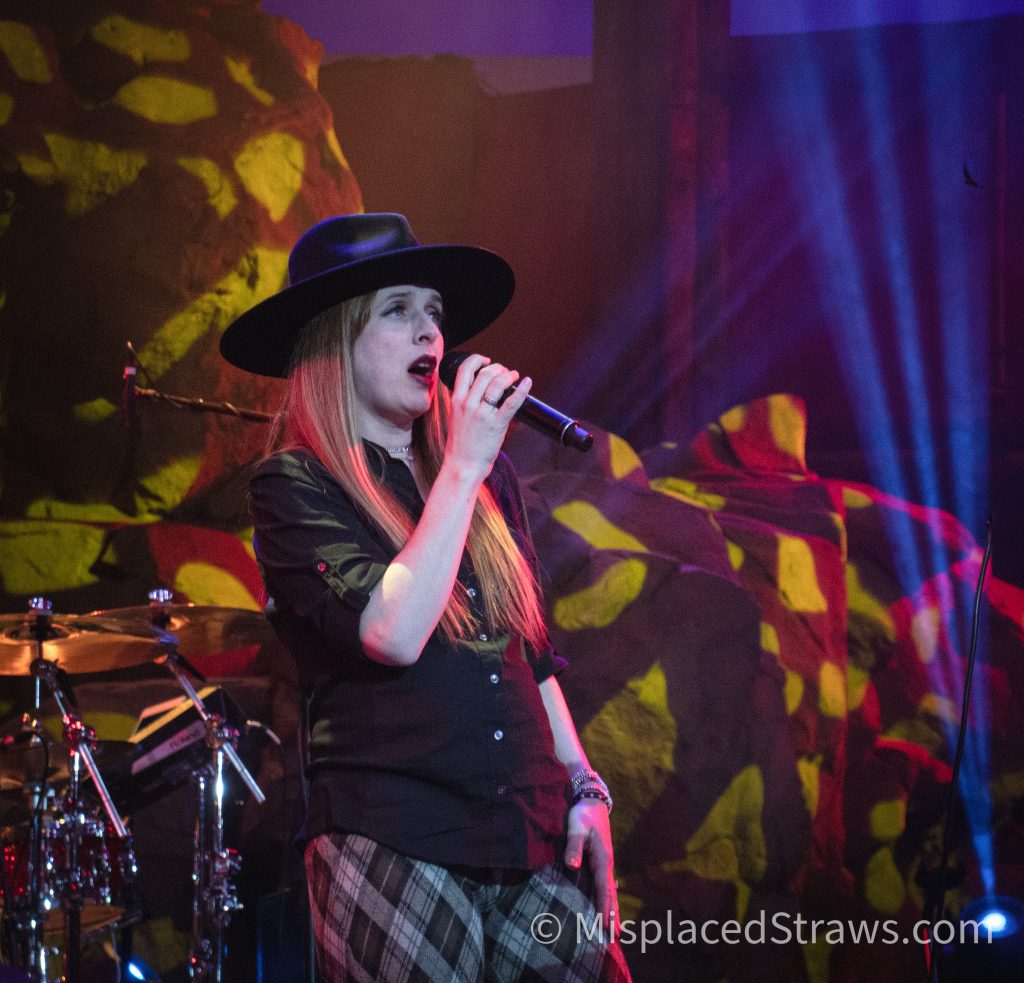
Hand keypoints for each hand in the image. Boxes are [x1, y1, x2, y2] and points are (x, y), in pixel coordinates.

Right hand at [444, 354, 531, 481]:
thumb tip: (483, 390)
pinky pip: (511, 402)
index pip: (464, 369)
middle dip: (498, 368)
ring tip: (515, 376)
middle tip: (506, 372)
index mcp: (456, 400)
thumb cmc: (461, 445)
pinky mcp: (496, 424)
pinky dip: (521, 390)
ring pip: (497, 383)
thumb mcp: (456, 417)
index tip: (487, 361)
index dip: (477, 360)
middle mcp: (468, 404)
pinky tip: (527, 382)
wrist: (462, 466)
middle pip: (484, 373)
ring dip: (508, 375)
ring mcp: (482, 414)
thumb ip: (466, 402)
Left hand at [564, 799, 618, 937]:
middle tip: (614, 937)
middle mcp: (606, 863)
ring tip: (616, 929)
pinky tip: (610, 902)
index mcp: (602, 858)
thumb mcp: (576, 828)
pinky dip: (608, 896)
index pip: (603, 888)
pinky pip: (605, 883)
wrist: (592, 801)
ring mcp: (605, 862)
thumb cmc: (583, 814)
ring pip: (610, 890)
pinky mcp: (601, 859)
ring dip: (612, 908)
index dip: (604, 907)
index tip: (605, 925)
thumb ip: (574, 847)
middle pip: (610, 893)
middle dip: (612, 914)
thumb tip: (572, 866)